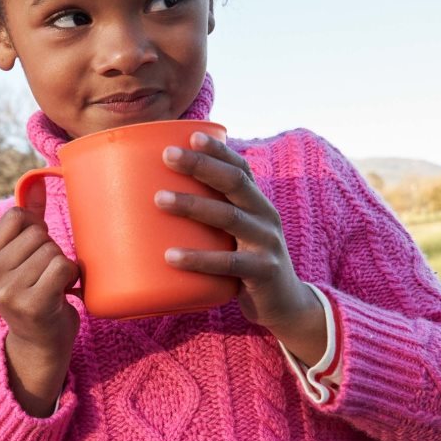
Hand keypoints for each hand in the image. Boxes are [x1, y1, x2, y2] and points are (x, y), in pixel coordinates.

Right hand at [0, 178, 79, 414]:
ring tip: (53, 287)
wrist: (41, 346)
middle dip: (52, 251)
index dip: (37, 231)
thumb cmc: (37, 295)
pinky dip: (71, 276)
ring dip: (63, 266)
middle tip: (46, 277)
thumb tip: (36, 182)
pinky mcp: (32, 304)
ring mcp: (8, 291)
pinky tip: (63, 292)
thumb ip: (29, 220)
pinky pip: (62, 267)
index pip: (18, 217)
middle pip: (39, 234)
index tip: (35, 256)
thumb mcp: (24, 258)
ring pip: (53, 250)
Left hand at [155, 132, 326, 364]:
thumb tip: (156, 202)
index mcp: (257, 204)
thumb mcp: (234, 236)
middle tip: (168, 156)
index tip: (191, 134)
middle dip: (201, 165)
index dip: (218, 150)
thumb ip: (210, 219)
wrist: (285, 305)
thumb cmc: (246, 265)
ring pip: (229, 217)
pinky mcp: (262, 272)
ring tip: (159, 199)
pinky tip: (172, 257)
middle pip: (235, 183)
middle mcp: (266, 216)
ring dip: (193, 205)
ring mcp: (267, 243)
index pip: (241, 168)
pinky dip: (199, 259)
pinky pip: (228, 263)